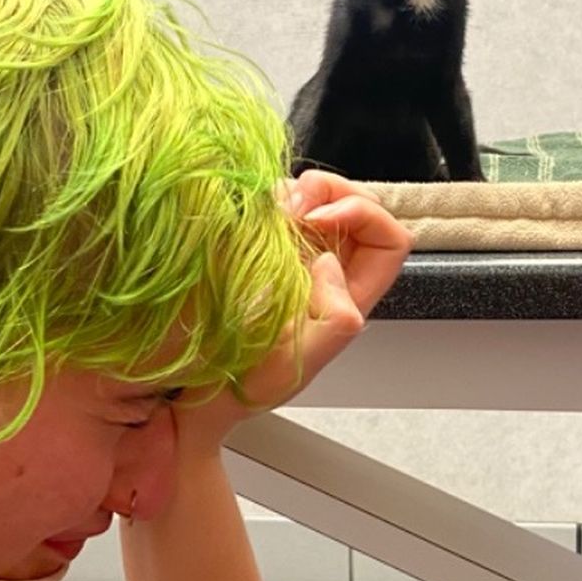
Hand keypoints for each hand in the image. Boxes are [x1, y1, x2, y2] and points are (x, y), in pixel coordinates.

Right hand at [174, 169, 412, 454]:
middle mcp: (327, 270)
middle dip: (328, 191)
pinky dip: (264, 197)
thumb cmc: (244, 383)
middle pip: (356, 205)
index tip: (319, 220)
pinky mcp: (257, 245)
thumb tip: (332, 265)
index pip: (389, 241)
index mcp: (349, 297)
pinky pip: (274, 205)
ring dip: (293, 191)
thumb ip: (335, 318)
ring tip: (265, 209)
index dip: (363, 217)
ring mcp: (292, 254)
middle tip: (291, 205)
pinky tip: (247, 213)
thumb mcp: (299, 362)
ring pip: (315, 198)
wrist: (193, 389)